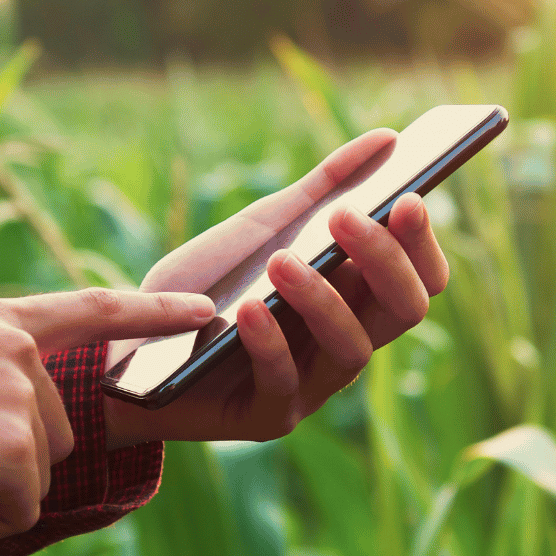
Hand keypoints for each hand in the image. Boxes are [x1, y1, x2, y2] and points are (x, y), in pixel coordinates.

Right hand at [0, 289, 213, 543]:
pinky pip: (21, 508)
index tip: (206, 310)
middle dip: (8, 463)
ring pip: (39, 471)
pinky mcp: (13, 443)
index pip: (89, 311)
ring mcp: (16, 392)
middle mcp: (13, 348)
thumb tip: (15, 438)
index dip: (150, 314)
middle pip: (56, 430)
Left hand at [103, 128, 450, 447]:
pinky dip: (270, 341)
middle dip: (383, 261)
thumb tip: (387, 138)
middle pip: (405, 311)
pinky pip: (283, 382)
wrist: (133, 344)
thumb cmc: (210, 285)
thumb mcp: (266, 227)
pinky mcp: (270, 417)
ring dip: (321, 299)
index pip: (422, 278)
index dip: (421, 243)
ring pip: (353, 349)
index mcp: (359, 299)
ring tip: (282, 262)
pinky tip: (250, 310)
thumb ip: (326, 186)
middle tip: (345, 218)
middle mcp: (349, 342)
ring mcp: (314, 385)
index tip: (406, 198)